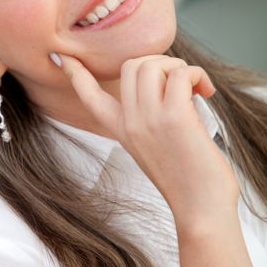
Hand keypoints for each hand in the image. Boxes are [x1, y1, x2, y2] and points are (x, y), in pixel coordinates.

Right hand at [51, 53, 239, 231]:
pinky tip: (207, 92)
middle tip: (182, 83)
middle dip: (161, 62)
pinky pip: (182, 73)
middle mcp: (130, 122)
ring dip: (181, 67)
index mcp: (121, 130)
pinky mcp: (175, 118)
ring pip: (154, 63)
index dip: (74, 73)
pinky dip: (198, 75)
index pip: (88, 95)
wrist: (200, 210)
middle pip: (132, 64)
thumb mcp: (155, 148)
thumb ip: (151, 120)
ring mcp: (150, 119)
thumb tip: (172, 85)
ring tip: (197, 88)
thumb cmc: (188, 181)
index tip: (60, 56)